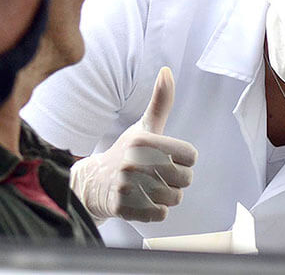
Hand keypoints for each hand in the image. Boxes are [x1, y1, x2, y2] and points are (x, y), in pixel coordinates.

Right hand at [69, 67, 197, 222]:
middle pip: (186, 179)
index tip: (168, 158)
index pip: (191, 156)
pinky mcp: (123, 207)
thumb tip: (166, 71)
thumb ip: (160, 102)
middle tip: (158, 175)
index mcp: (144, 141)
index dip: (183, 159)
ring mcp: (128, 186)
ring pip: (175, 198)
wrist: (93, 183)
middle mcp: (134, 162)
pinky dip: (155, 210)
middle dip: (177, 180)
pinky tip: (141, 200)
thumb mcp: (144, 127)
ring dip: (167, 196)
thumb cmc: (126, 152)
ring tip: (149, 187)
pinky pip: (160, 214)